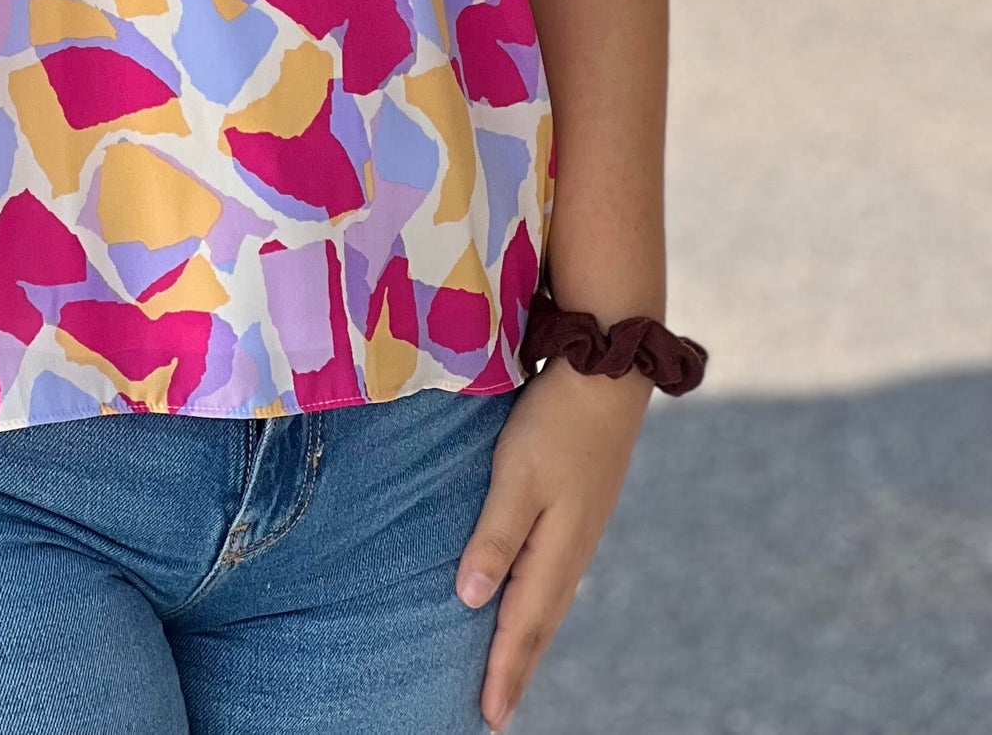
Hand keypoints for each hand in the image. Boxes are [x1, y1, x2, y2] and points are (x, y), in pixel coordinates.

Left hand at [456, 361, 650, 728]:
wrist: (608, 376)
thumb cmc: (554, 424)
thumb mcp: (516, 476)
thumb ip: (494, 537)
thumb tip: (469, 600)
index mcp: (556, 552)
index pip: (522, 627)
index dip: (502, 673)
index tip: (487, 717)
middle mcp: (571, 552)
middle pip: (538, 625)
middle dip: (514, 669)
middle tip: (493, 712)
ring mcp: (579, 531)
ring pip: (547, 602)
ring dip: (526, 640)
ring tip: (507, 670)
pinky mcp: (578, 510)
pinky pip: (552, 576)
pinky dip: (536, 604)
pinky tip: (526, 601)